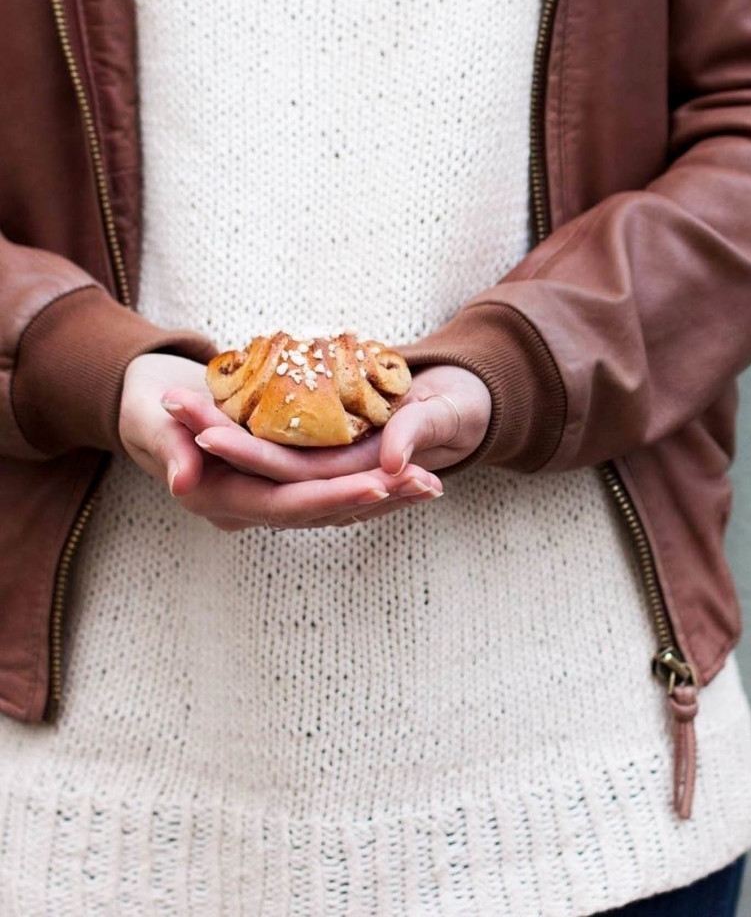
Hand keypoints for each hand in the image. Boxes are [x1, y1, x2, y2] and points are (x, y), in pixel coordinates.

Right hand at [123, 352, 441, 530]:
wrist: (152, 404)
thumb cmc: (149, 405)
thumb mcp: (151, 419)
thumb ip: (169, 448)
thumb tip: (182, 483)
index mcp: (221, 499)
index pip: (286, 504)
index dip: (332, 498)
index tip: (377, 485)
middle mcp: (250, 509)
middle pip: (321, 513)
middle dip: (375, 500)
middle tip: (427, 484)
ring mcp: (269, 501)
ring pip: (335, 509)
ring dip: (385, 499)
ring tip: (433, 485)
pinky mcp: (285, 486)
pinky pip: (334, 495)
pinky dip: (373, 487)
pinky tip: (412, 477)